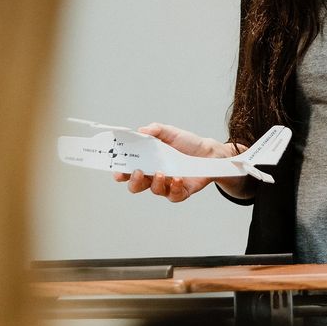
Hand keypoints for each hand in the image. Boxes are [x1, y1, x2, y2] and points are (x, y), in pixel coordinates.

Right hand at [113, 123, 227, 202]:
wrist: (208, 152)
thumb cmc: (186, 143)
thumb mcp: (170, 132)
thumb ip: (155, 130)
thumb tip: (141, 130)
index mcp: (148, 162)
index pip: (128, 170)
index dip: (120, 173)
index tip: (118, 171)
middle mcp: (154, 176)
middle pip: (136, 185)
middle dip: (134, 181)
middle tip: (138, 172)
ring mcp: (167, 185)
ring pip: (154, 190)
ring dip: (155, 183)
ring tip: (161, 172)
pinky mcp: (180, 192)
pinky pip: (173, 196)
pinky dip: (174, 188)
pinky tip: (177, 178)